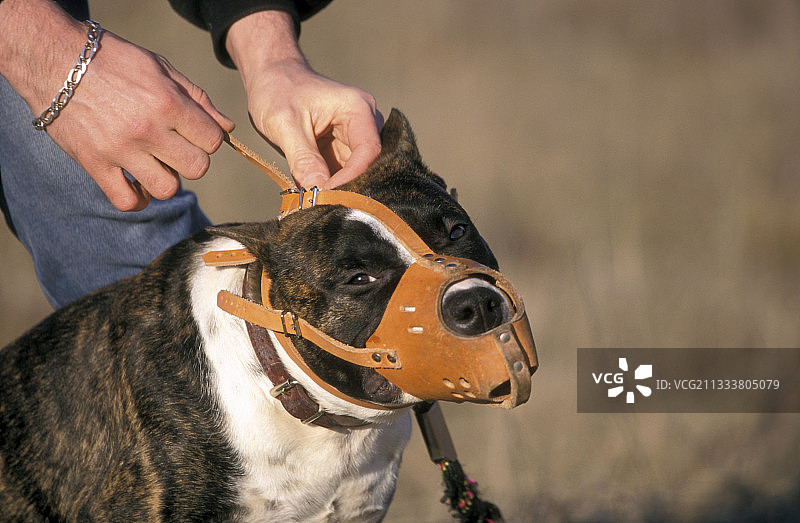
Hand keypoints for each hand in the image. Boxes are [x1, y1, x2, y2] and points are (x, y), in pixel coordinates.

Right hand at [0, 0, 233, 211]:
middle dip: (193, 159)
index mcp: (167, 103)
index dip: (208, 138)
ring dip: (167, 179)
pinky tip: (137, 184)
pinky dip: (138, 199)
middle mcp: (147, 129)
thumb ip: (198, 99)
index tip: (194, 131)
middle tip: (176, 147)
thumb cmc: (113, 61)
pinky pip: (127, 201)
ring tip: (155, 163)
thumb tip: (228, 128)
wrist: (54, 59)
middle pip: (197, 168)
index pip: (213, 140)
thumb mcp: (161, 68)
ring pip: (166, 188)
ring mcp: (120, 150)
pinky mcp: (95, 164)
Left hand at [226, 11, 381, 188]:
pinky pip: (344, 174)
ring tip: (316, 202)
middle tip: (322, 205)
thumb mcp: (284, 124)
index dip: (351, 178)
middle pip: (368, 165)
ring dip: (338, 189)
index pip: (368, 151)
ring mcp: (356, 136)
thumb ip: (303, 158)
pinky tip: (315, 195)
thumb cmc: (277, 90)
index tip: (326, 196)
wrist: (272, 78)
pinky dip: (330, 186)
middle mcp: (365, 122)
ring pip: (356, 173)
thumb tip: (317, 192)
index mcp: (358, 108)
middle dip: (347, 187)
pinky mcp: (344, 148)